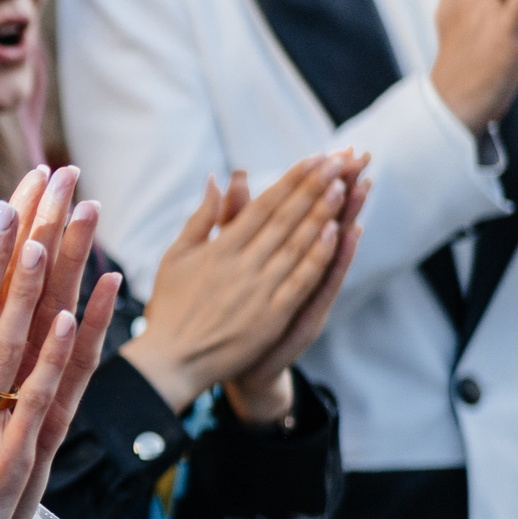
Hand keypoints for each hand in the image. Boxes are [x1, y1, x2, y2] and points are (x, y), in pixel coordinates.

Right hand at [120, 153, 359, 412]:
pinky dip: (320, 255)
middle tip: (341, 161)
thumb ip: (201, 218)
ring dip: (324, 213)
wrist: (172, 359)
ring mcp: (259, 289)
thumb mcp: (176, 256)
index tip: (315, 158)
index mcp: (219, 248)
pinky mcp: (272, 315)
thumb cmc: (171, 306)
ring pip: (299, 244)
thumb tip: (215, 180)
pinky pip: (302, 279)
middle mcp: (242, 264)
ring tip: (346, 186)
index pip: (264, 205)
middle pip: (286, 218)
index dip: (292, 180)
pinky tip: (339, 232)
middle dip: (315, 187)